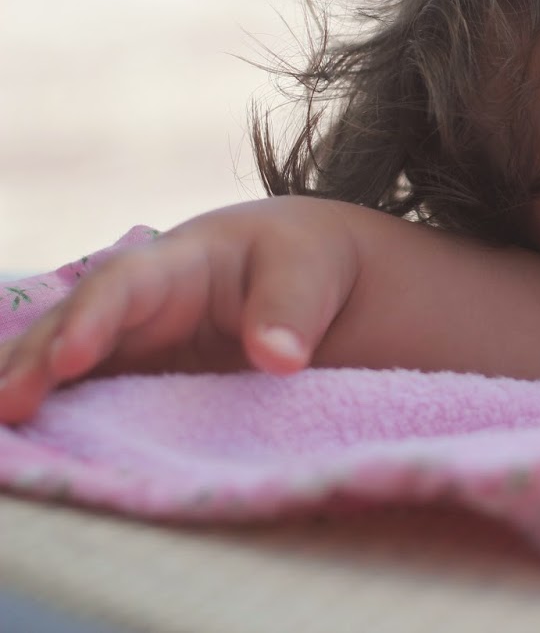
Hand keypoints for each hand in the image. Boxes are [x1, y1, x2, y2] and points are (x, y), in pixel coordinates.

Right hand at [0, 197, 360, 422]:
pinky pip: (92, 407)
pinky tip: (32, 457)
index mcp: (179, 264)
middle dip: (33, 364)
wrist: (326, 283)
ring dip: (26, 394)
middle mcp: (140, 308)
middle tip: (7, 407)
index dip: (92, 319)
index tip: (70, 359)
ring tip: (1, 439)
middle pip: (71, 328)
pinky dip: (59, 428)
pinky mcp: (142, 390)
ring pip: (64, 370)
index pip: (123, 285)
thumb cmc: (312, 264)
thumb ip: (293, 309)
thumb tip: (281, 359)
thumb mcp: (313, 268)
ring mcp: (135, 351)